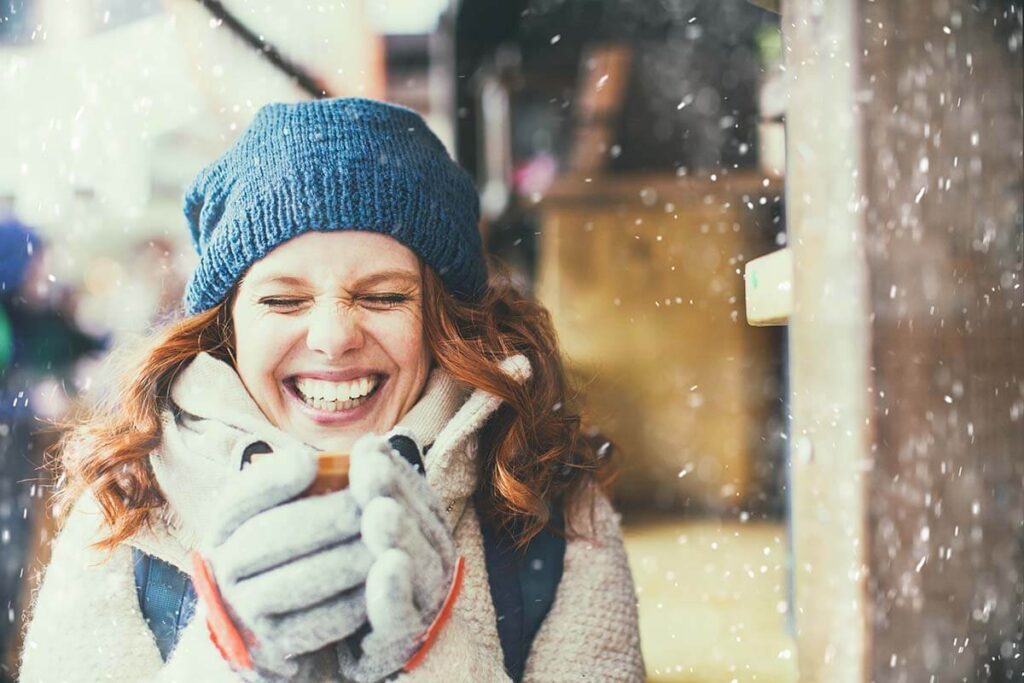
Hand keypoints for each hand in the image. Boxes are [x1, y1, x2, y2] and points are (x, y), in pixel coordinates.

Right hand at [194, 446, 372, 681]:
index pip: (241, 497)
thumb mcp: (297, 505)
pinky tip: (380, 583)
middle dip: (327, 518)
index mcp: (229, 523)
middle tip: (374, 504)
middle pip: (268, 538)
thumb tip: (364, 449)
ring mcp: (244, 607)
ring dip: (344, 562)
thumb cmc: (300, 541)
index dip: (272, 479)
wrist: (284, 613)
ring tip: (385, 543)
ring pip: (292, 583)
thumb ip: (319, 479)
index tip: (310, 460)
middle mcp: (226, 564)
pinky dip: (350, 603)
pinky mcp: (272, 642)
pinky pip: (313, 624)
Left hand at [335, 431, 460, 682]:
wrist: (394, 666)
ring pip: (416, 566)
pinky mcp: (407, 644)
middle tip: (371, 470)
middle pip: (417, 525)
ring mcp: (426, 605)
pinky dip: (396, 592)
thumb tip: (369, 444)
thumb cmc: (371, 596)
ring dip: (399, 537)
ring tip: (380, 512)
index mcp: (427, 536)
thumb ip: (375, 502)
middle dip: (394, 494)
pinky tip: (388, 567)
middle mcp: (434, 565)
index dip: (392, 471)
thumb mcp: (373, 543)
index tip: (368, 447)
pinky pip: (404, 617)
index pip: (414, 498)